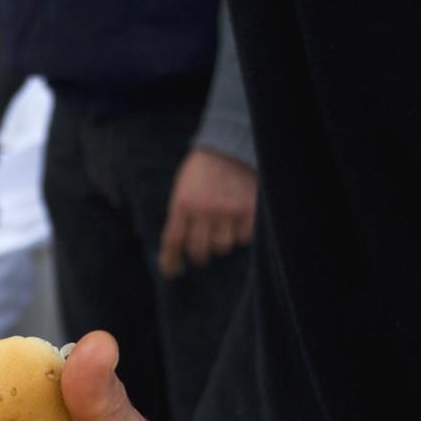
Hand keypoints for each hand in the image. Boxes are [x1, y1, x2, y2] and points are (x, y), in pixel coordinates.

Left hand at [159, 148, 256, 277]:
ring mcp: (228, 210)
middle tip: (200, 252)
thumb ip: (180, 217)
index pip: (173, 242)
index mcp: (182, 204)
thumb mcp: (181, 191)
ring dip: (220, 243)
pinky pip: (244, 238)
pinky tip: (237, 222)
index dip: (170, 261)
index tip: (172, 271)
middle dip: (198, 255)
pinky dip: (240, 235)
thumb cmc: (200, 173)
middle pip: (199, 251)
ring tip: (221, 229)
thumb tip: (178, 250)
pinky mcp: (249, 209)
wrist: (228, 148)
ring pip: (222, 247)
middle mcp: (204, 210)